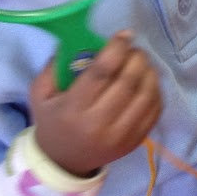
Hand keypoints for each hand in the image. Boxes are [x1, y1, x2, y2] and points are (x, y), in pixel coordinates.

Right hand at [30, 31, 161, 176]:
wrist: (64, 161)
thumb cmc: (53, 121)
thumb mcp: (40, 94)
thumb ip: (54, 66)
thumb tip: (76, 38)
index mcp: (73, 109)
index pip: (101, 73)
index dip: (116, 49)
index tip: (124, 34)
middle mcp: (99, 124)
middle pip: (128, 83)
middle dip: (136, 59)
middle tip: (135, 49)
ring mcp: (121, 135)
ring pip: (146, 96)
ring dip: (150, 72)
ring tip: (143, 62)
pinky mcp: (136, 141)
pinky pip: (155, 110)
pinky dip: (156, 91)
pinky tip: (148, 81)